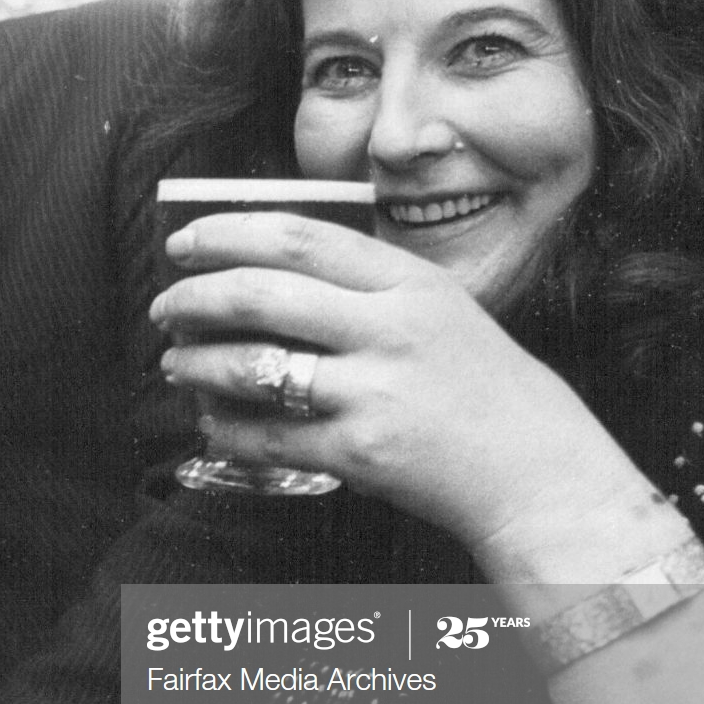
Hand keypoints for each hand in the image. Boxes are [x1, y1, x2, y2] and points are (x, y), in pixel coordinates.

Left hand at [152, 212, 651, 563]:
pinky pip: (268, 434)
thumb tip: (266, 268)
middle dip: (194, 297)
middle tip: (165, 306)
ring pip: (253, 364)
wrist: (538, 470)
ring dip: (197, 363)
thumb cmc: (484, 389)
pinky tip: (211, 421)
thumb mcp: (440, 309)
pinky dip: (226, 428)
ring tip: (174, 363)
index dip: (227, 234)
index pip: (298, 237)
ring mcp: (375, 391)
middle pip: (261, 293)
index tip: (185, 241)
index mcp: (410, 282)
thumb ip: (366, 285)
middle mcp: (391, 328)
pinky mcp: (362, 451)